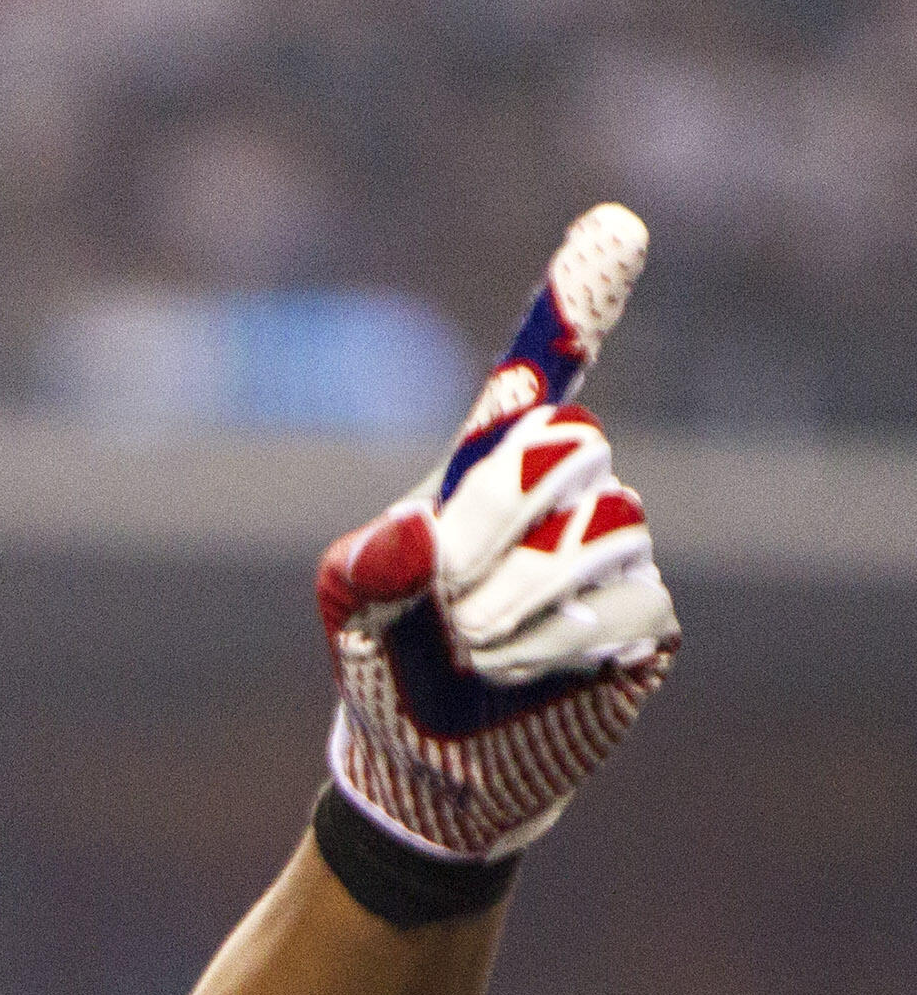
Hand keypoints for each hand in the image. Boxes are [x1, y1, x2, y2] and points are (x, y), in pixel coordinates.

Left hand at [316, 204, 679, 860]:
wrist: (428, 767)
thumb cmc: (383, 668)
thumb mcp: (348, 614)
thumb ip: (364, 568)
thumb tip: (420, 533)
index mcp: (485, 471)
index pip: (538, 378)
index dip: (578, 305)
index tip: (616, 228)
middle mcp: (561, 493)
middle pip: (567, 450)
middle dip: (496, 525)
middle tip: (446, 596)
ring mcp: (612, 547)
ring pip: (595, 534)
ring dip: (514, 602)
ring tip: (470, 651)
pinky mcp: (646, 613)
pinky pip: (621, 601)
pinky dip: (552, 644)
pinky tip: (518, 673)